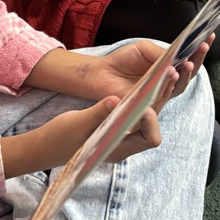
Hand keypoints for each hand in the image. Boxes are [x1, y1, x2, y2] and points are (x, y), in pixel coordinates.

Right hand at [1, 88, 178, 177]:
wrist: (48, 145)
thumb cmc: (60, 139)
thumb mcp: (77, 124)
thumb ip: (97, 113)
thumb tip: (115, 99)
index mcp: (119, 149)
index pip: (150, 138)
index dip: (150, 118)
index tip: (142, 100)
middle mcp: (126, 143)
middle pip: (155, 123)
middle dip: (162, 99)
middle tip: (170, 74)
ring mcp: (124, 134)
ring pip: (150, 115)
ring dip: (157, 93)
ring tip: (166, 70)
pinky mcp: (119, 124)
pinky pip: (139, 110)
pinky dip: (145, 94)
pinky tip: (147, 77)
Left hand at [85, 36, 212, 103]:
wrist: (102, 73)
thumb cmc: (123, 60)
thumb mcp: (145, 49)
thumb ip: (162, 52)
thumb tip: (180, 54)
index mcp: (168, 67)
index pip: (188, 59)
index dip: (199, 50)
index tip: (209, 36)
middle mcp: (167, 81)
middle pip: (189, 74)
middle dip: (198, 60)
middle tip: (203, 47)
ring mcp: (159, 93)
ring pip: (179, 86)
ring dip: (186, 74)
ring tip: (190, 62)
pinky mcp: (149, 103)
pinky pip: (163, 95)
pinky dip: (170, 84)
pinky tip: (174, 73)